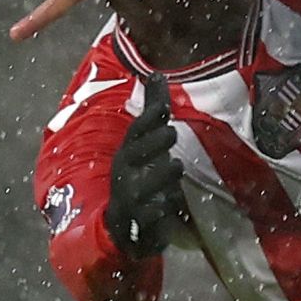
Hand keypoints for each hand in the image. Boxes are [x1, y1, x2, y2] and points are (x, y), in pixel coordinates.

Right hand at [106, 99, 184, 256]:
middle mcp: (125, 174)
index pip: (135, 133)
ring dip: (159, 175)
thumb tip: (156, 73)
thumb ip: (153, 112)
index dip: (146, 120)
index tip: (163, 108)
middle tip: (171, 132)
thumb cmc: (141, 176)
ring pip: (141, 186)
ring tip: (176, 165)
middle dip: (151, 143)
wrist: (125, 227)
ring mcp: (130, 199)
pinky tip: (168, 205)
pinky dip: (156, 211)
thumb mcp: (147, 145)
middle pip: (133, 156)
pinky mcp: (138, 224)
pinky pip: (146, 217)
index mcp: (128, 154)